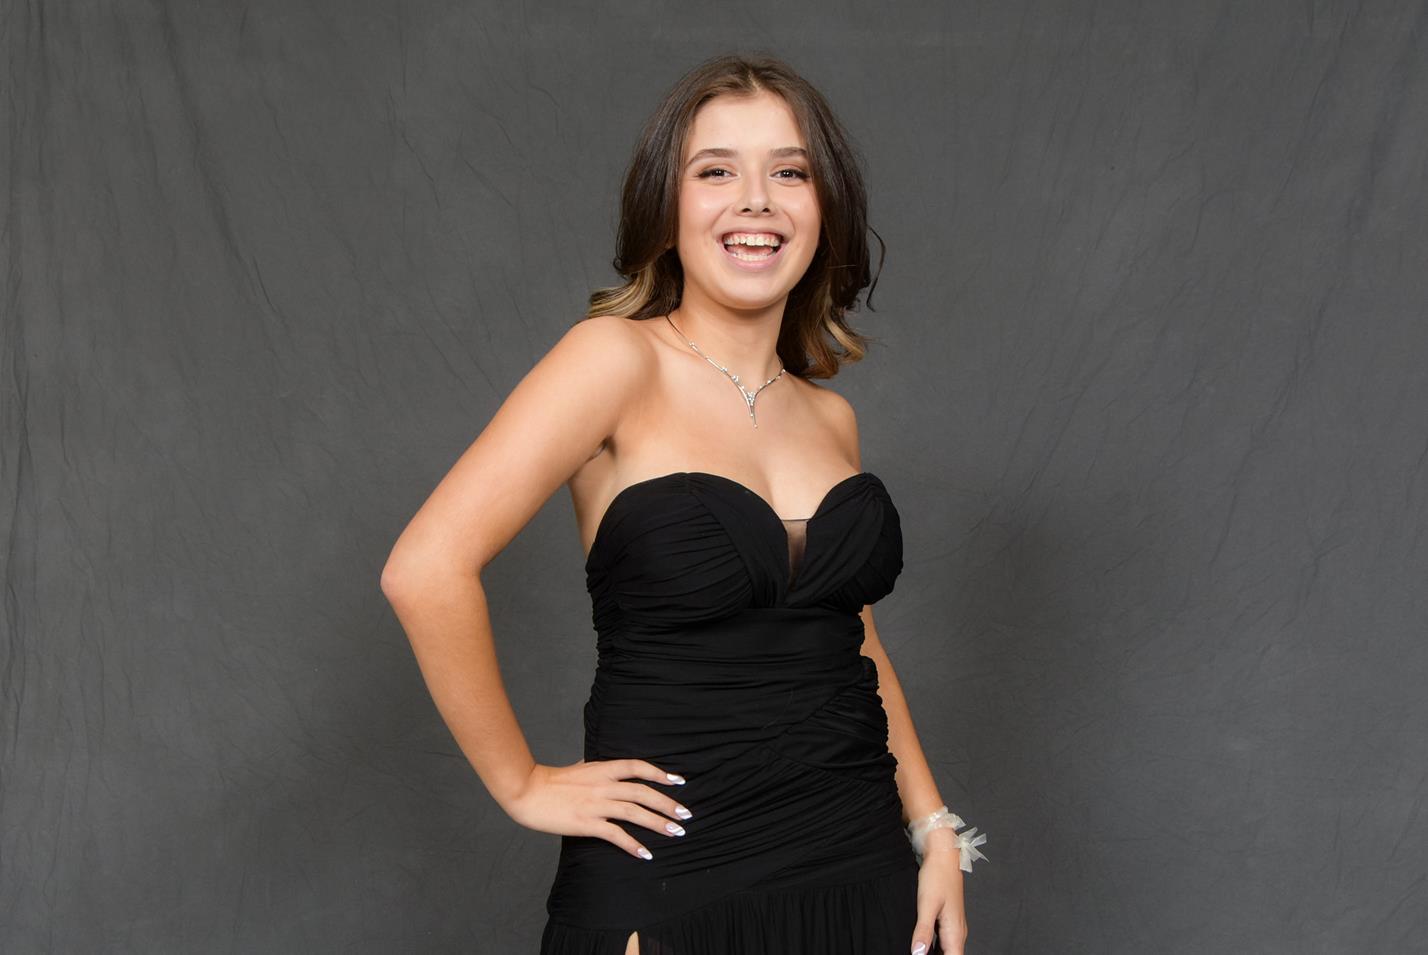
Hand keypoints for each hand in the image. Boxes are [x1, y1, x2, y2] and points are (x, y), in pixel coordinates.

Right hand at [503, 759, 691, 860]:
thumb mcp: (578, 767)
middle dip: (667, 803)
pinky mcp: (586, 823)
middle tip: (686, 814)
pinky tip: (645, 853)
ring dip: (658, 823)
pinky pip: (615, 834)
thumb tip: (604, 764)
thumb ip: (595, 767)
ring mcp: (596, 804)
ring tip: (676, 832)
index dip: (660, 773)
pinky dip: (633, 844)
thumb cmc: (550, 781)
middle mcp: (603, 785)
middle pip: (643, 792)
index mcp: (602, 769)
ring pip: (635, 812)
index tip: (678, 781)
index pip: (638, 767)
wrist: (527, 791)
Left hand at [910, 828, 967, 953]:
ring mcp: (954, 927)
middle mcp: (958, 932)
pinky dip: (935, 948)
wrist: (944, 857)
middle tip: (918, 954)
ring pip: (948, 950)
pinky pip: (944, 942)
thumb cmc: (938, 877)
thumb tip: (918, 954)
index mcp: (955, 933)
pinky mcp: (948, 920)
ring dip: (937, 954)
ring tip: (920, 952)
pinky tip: (924, 946)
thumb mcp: (926, 904)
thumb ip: (923, 931)